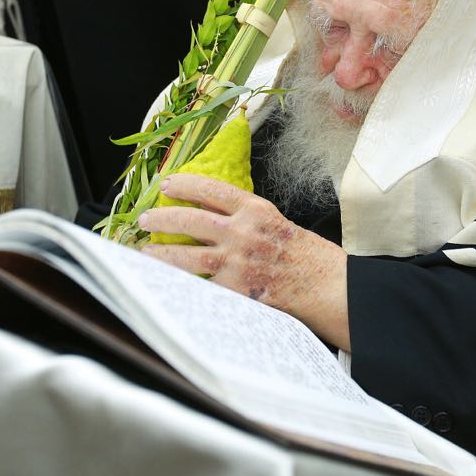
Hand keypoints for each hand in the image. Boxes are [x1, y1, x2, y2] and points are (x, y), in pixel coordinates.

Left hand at [138, 174, 350, 348]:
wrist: (330, 287)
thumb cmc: (311, 257)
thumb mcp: (280, 223)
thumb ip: (249, 219)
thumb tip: (216, 216)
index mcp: (256, 210)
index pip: (211, 190)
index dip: (184, 185)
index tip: (167, 185)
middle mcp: (243, 233)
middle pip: (189, 221)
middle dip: (161, 219)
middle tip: (145, 219)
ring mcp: (237, 263)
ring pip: (186, 257)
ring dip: (160, 255)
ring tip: (144, 253)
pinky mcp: (236, 291)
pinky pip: (200, 286)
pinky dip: (181, 285)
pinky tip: (166, 283)